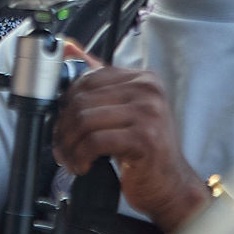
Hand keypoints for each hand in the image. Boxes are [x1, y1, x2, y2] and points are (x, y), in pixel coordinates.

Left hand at [53, 47, 209, 232]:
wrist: (171, 186)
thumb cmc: (145, 151)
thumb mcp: (124, 111)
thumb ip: (99, 80)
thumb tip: (68, 47)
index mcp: (143, 78)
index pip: (88, 79)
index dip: (68, 103)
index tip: (64, 124)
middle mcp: (148, 90)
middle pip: (83, 99)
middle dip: (65, 127)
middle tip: (62, 146)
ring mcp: (149, 113)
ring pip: (85, 120)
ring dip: (69, 144)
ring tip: (71, 158)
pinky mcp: (145, 139)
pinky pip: (95, 141)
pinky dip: (81, 156)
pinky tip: (83, 166)